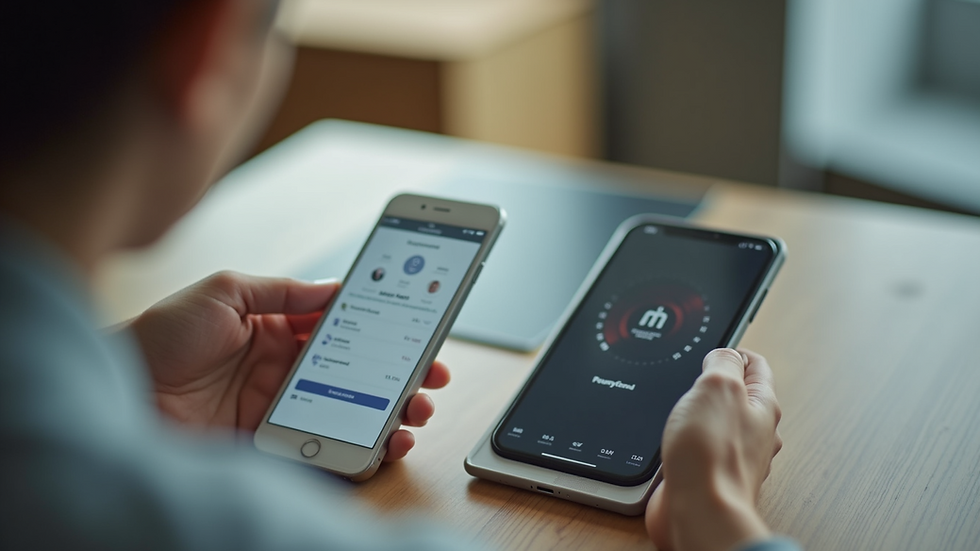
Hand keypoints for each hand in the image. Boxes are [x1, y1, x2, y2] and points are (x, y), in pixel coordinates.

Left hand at [131, 271, 449, 460]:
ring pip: (351, 412)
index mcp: (276, 330)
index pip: (344, 328)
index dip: (384, 329)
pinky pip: (326, 448)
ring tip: (416, 412)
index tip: (418, 330)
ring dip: (391, 413)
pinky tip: (385, 444)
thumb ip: (280, 290)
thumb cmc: (161, 336)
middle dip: (401, 375)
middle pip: (359, 373)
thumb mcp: (223, 291)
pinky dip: (360, 450)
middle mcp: (285, 370)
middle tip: (432, 378)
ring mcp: (282, 409)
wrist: (118, 392)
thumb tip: (335, 289)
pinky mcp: (272, 445)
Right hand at [645, 349, 782, 550]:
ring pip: (724, 426)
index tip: (722, 347)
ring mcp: (736, 458)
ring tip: (694, 405)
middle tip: (706, 374)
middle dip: (724, 384)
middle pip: (743, 398)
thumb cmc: (711, 452)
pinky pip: (706, 452)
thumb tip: (724, 354)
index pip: (756, 367)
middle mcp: (756, 434)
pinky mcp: (713, 478)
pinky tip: (682, 442)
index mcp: (763, 406)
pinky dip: (694, 443)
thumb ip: (723, 363)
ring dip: (707, 415)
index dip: (737, 352)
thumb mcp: (718, 385)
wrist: (701, 509)